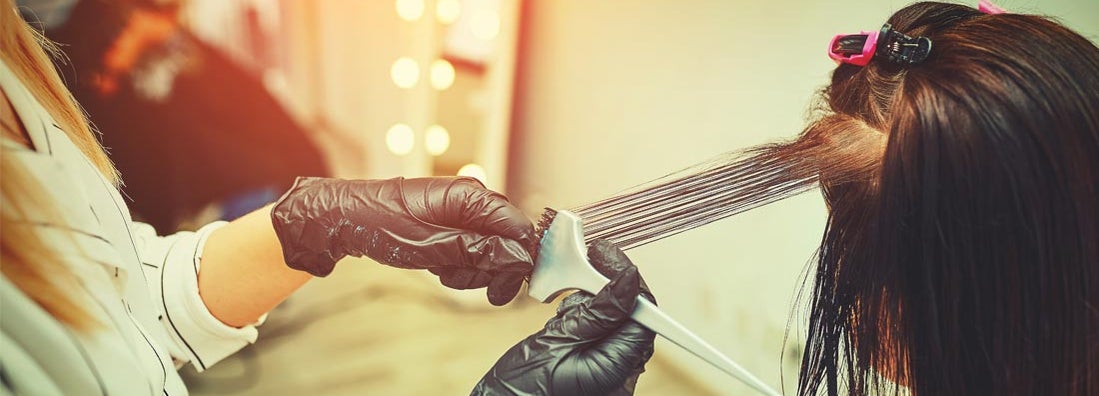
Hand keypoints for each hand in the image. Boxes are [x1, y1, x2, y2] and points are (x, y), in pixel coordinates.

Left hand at [271, 176, 535, 304]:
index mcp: (470, 195)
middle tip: (466, 285)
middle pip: (508, 240)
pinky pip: (472, 249)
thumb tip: (516, 257)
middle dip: (493, 269)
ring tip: (445, 274)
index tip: (504, 288)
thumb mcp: (429, 246)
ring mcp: (461, 211)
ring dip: (474, 270)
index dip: (517, 260)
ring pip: (491, 249)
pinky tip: (441, 269)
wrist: (343, 220)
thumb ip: (476, 251)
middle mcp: (471, 198)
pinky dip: (461, 265)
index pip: (518, 227)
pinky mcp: (451, 223)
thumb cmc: (379, 224)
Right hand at [472, 240, 656, 394]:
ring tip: (563, 314)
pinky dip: (582, 319)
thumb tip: (627, 282)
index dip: (628, 283)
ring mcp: (607, 372)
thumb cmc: (521, 388)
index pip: (642, 317)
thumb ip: (597, 313)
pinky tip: (563, 322)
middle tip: (584, 266)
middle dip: (606, 290)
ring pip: (612, 322)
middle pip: (629, 317)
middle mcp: (619, 375)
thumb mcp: (557, 342)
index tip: (606, 256)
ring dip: (590, 305)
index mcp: (616, 371)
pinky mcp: (593, 366)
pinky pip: (598, 334)